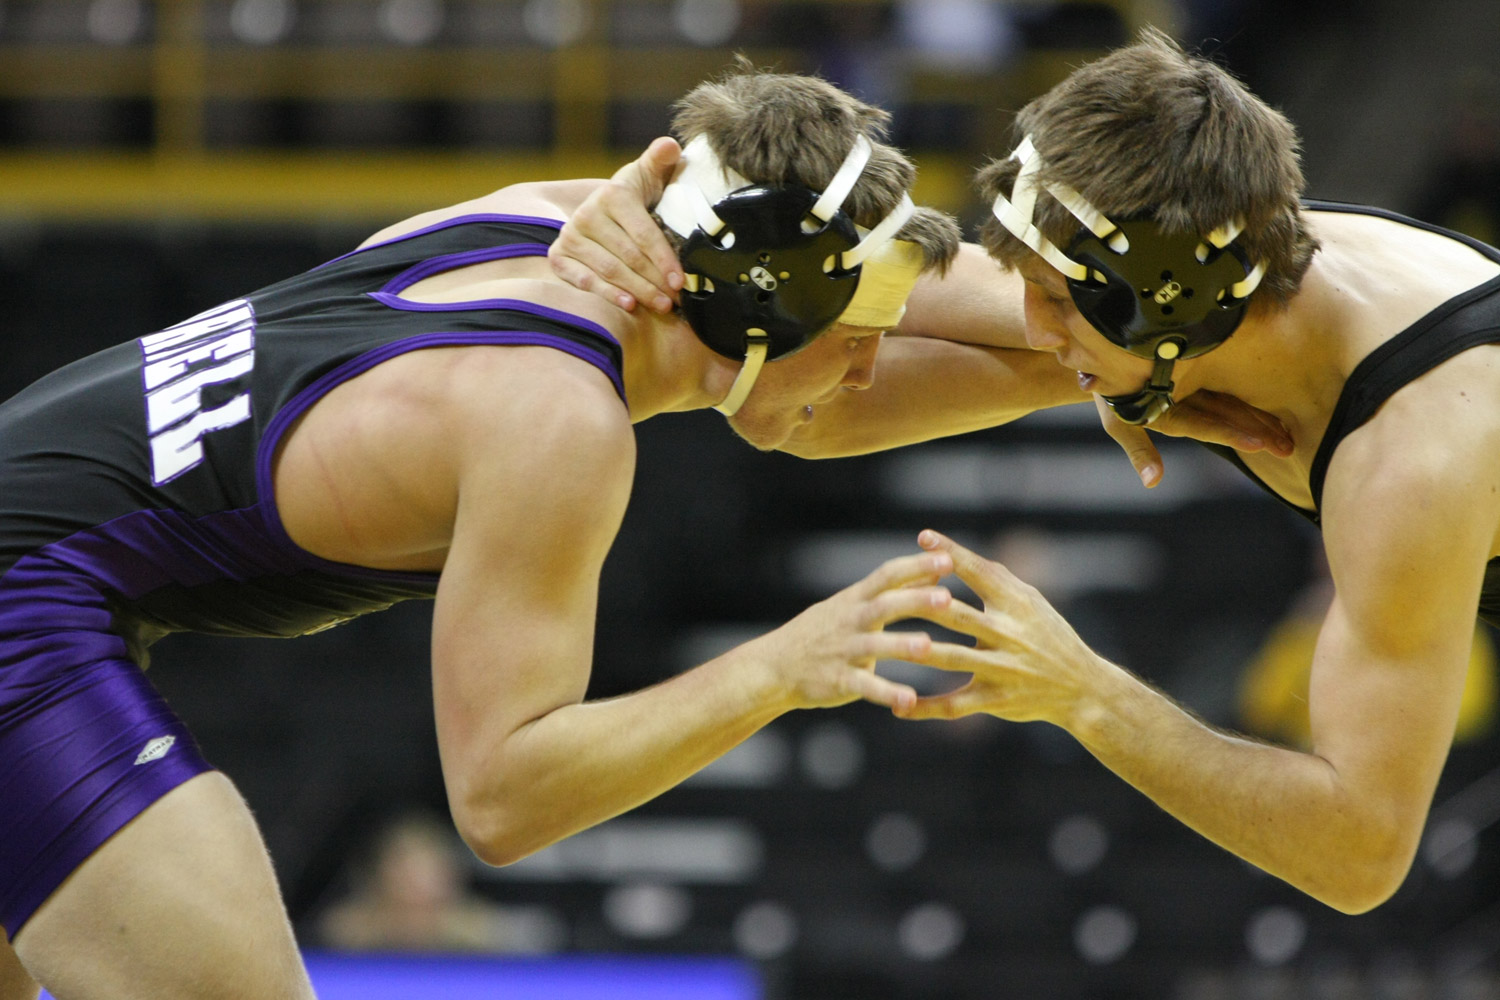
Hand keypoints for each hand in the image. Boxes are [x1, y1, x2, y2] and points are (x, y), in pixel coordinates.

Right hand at [548, 136, 685, 312]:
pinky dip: (606, 294)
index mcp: (612, 194)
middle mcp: (587, 214)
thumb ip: (661, 160)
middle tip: (675, 299)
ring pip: (610, 271)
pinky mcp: (559, 255)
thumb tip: (670, 146)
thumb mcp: (648, 175)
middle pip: (628, 257)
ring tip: (661, 305)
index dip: (664, 258)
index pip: (643, 233)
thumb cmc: (635, 196)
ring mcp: (570, 236)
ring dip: (638, 291)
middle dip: (655, 281)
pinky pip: (584, 280)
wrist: (601, 209)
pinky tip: (628, 304)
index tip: (681, 279)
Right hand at [750, 551, 954, 713]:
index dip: (916, 566)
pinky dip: (887, 693)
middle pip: (884, 605)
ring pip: (873, 645)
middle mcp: (850, 620)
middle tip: (947, 598)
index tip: (948, 558)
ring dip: (900, 645)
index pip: (887, 575)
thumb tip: (937, 570)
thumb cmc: (825, 631)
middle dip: (914, 601)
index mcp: (856, 599)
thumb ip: (897, 590)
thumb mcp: (854, 604)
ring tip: (927, 646)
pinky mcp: (838, 680)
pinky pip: (864, 687)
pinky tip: (910, 700)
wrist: (774, 666)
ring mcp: (843, 650)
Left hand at [897, 530, 1105, 725]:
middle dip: (924, 603)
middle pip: (957, 615)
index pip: (979, 573)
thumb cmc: (1049, 636)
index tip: (923, 537)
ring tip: (886, 647)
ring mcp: (1002, 668)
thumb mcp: (1031, 602)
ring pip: (952, 658)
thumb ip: (995, 579)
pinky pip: (956, 705)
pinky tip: (899, 707)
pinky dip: (927, 709)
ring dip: (919, 653)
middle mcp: (1009, 634)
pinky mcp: (997, 699)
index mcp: (1017, 604)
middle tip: (889, 594)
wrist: (1083, 688)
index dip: (951, 554)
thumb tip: (952, 552)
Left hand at [1097, 389, 1293, 487]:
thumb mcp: (1120, 426)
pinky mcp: (1205, 372)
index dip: (1230, 433)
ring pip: (1237, 400)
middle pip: (1229, 411)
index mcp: (1168, 403)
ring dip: (1263, 419)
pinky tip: (1277, 417)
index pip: (1204, 423)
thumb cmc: (1113, 398)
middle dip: (1260, 430)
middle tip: (1288, 448)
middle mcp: (1189, 389)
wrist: (1108, 356)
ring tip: (1288, 439)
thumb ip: (1140, 452)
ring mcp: (1199, 379)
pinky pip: (1235, 390)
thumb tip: (1153, 483)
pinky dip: (1256, 403)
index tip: (1259, 445)